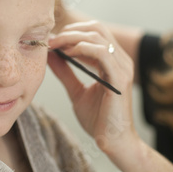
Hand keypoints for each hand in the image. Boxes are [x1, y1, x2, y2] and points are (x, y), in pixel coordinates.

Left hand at [48, 20, 136, 153]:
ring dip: (72, 37)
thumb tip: (50, 56)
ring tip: (55, 46)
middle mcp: (121, 60)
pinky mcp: (120, 78)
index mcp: (113, 61)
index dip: (71, 31)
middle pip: (96, 28)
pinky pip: (101, 53)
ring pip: (98, 36)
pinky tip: (68, 54)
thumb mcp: (76, 92)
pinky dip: (82, 48)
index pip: (94, 32)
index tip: (51, 41)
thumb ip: (65, 73)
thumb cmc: (99, 120)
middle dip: (70, 30)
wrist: (113, 143)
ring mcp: (122, 68)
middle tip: (51, 41)